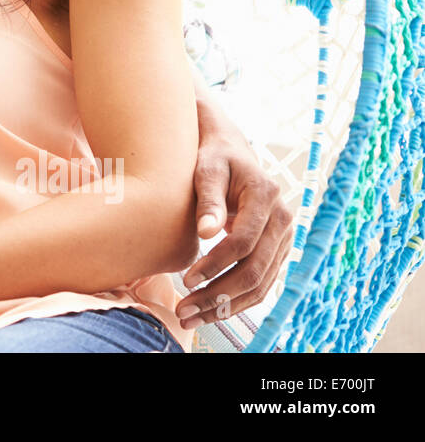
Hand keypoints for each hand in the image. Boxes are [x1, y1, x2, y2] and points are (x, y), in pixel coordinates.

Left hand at [175, 104, 295, 329]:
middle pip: (255, 271)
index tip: (186, 279)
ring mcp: (285, 238)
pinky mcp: (278, 250)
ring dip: (226, 306)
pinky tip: (209, 311)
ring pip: (261, 284)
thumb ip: (206, 199)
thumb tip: (205, 233)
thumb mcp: (206, 169)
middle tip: (184, 310)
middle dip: (218, 295)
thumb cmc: (213, 157)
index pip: (243, 243)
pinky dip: (236, 301)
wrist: (231, 151)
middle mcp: (284, 220)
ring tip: (191, 316)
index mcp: (267, 197)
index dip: (215, 265)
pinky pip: (261, 283)